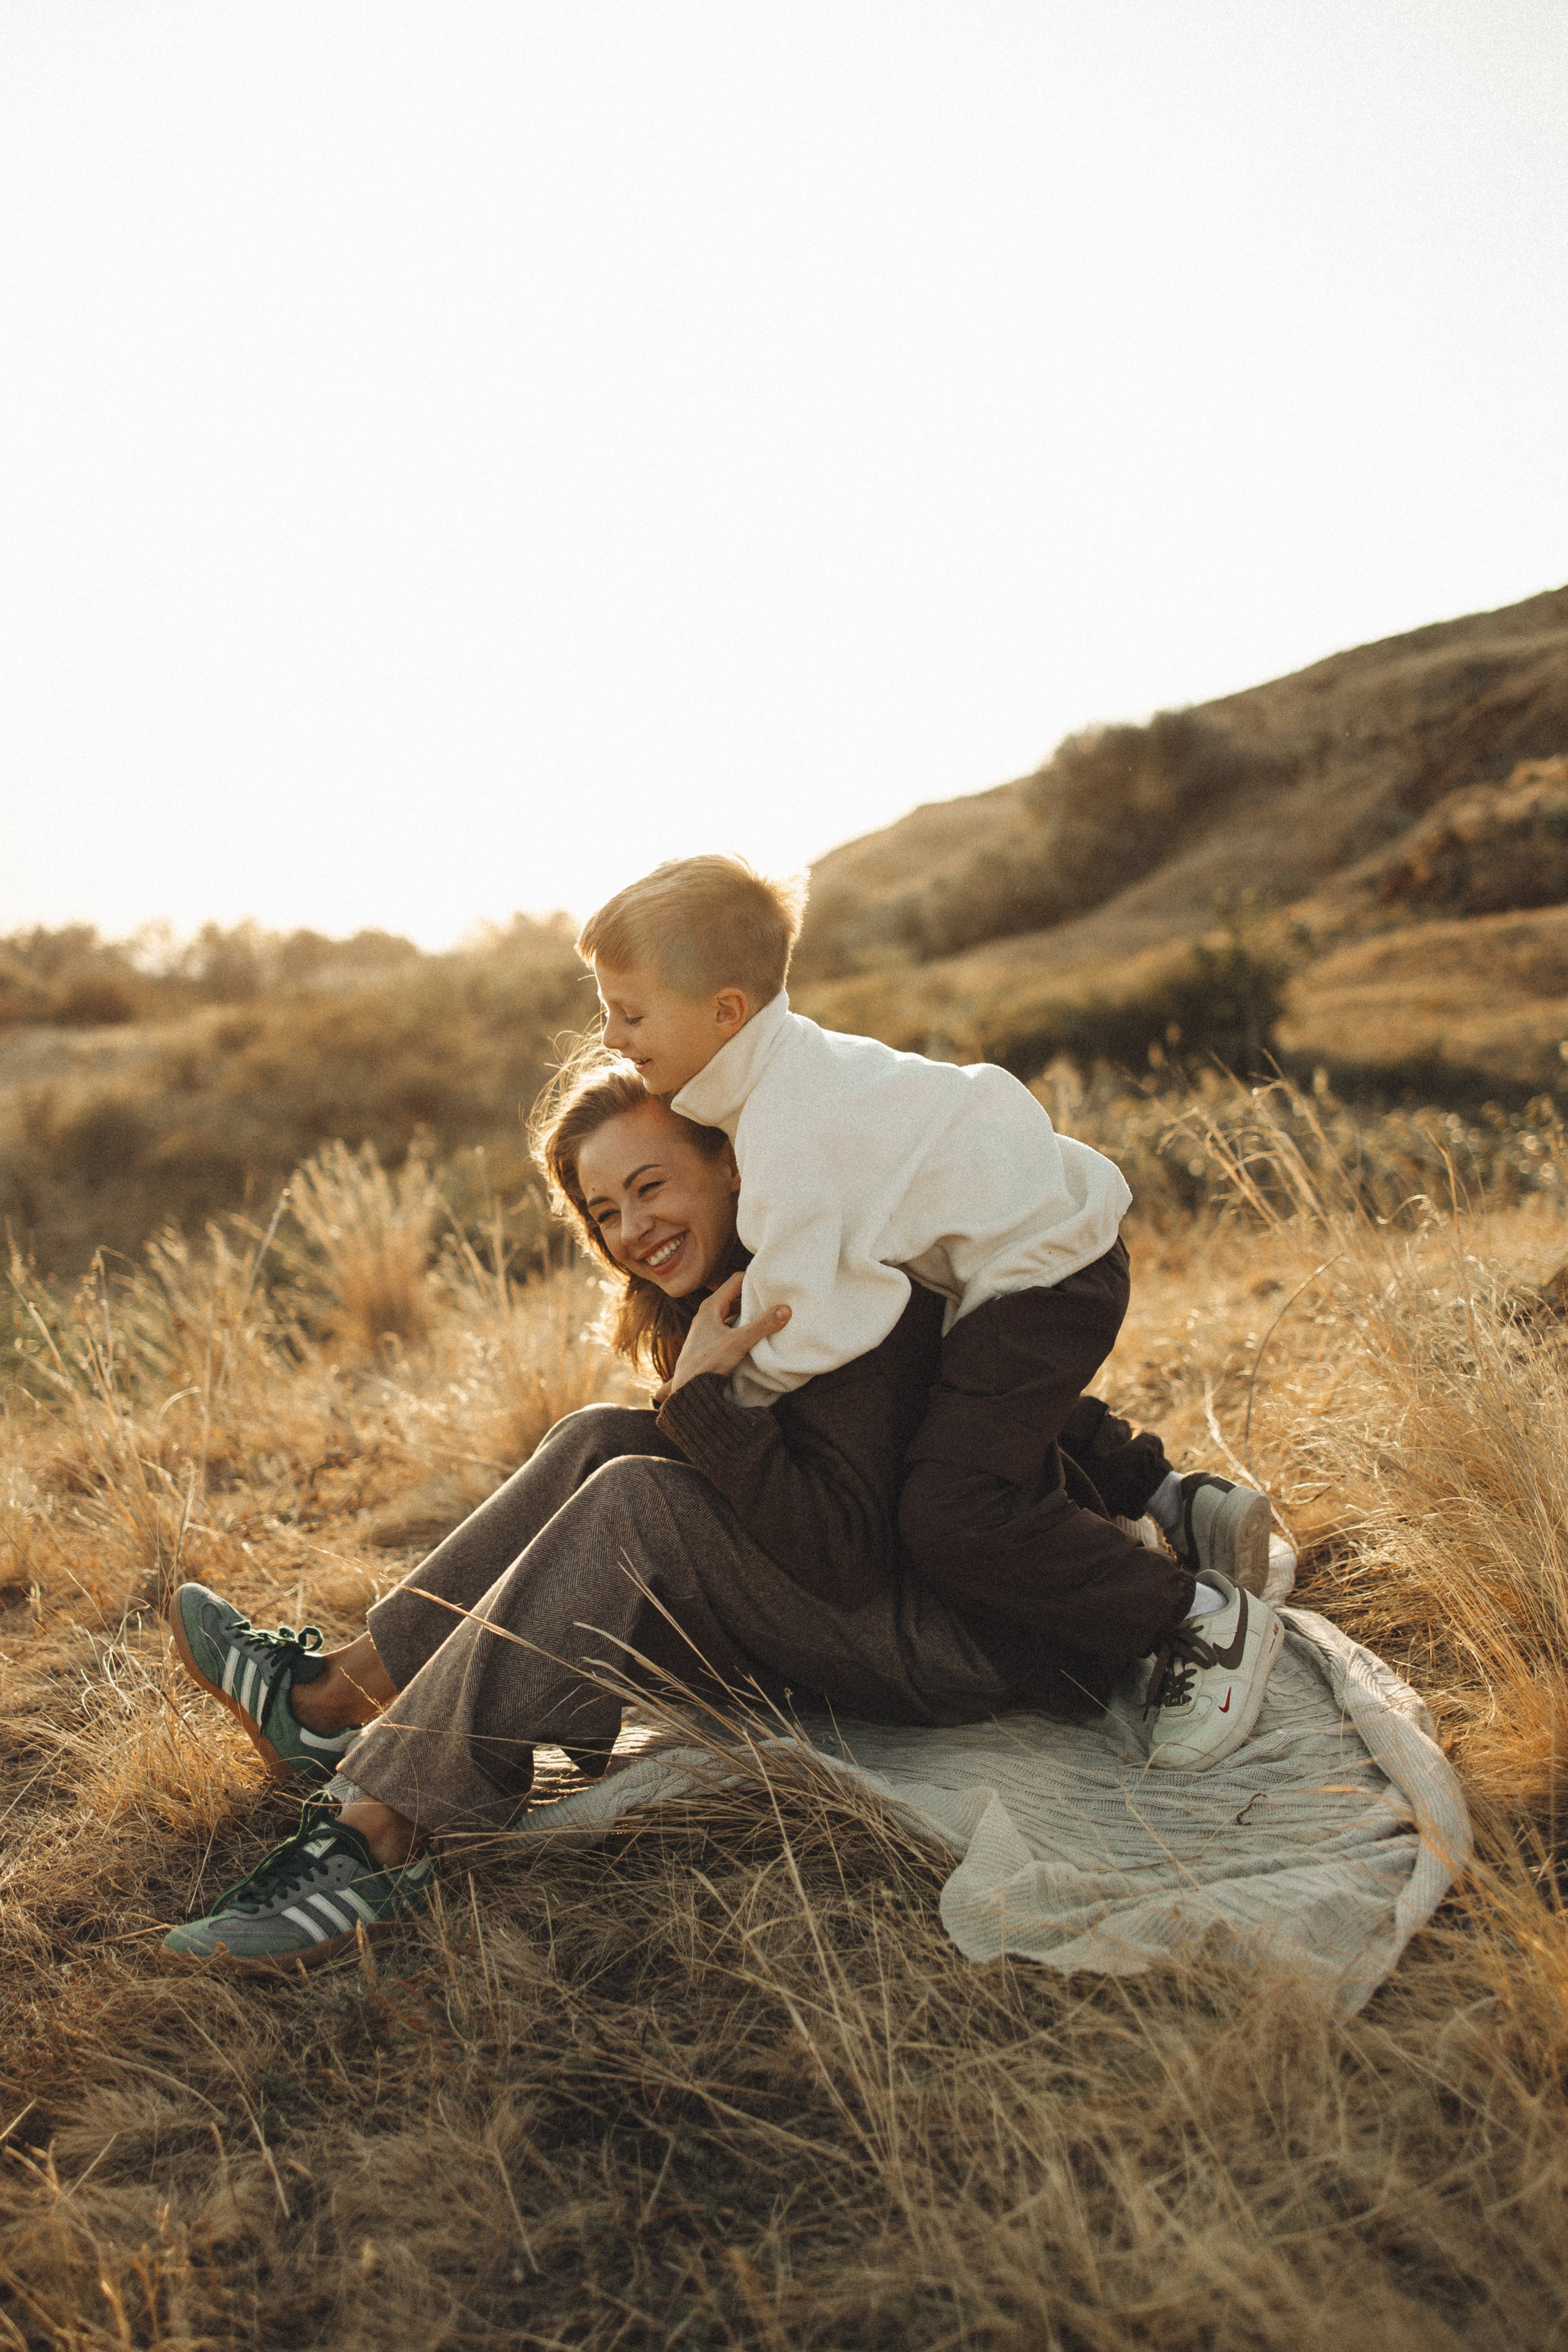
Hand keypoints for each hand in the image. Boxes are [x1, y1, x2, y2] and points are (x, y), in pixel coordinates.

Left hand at [662, 1272, 790, 1400]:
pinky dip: (743, 1325)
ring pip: (733, 1312)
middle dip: (753, 1296)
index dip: (753, 1279)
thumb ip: (762, 1326)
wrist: (687, 1389)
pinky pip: (730, 1325)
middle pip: (735, 1295)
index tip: (771, 1283)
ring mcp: (708, 1326)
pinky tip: (754, 1333)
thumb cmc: (707, 1363)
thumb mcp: (738, 1343)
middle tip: (774, 1298)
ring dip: (748, 1312)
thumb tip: (786, 1309)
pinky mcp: (710, 1340)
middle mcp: (708, 1313)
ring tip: (768, 1315)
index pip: (735, 1280)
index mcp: (711, 1306)